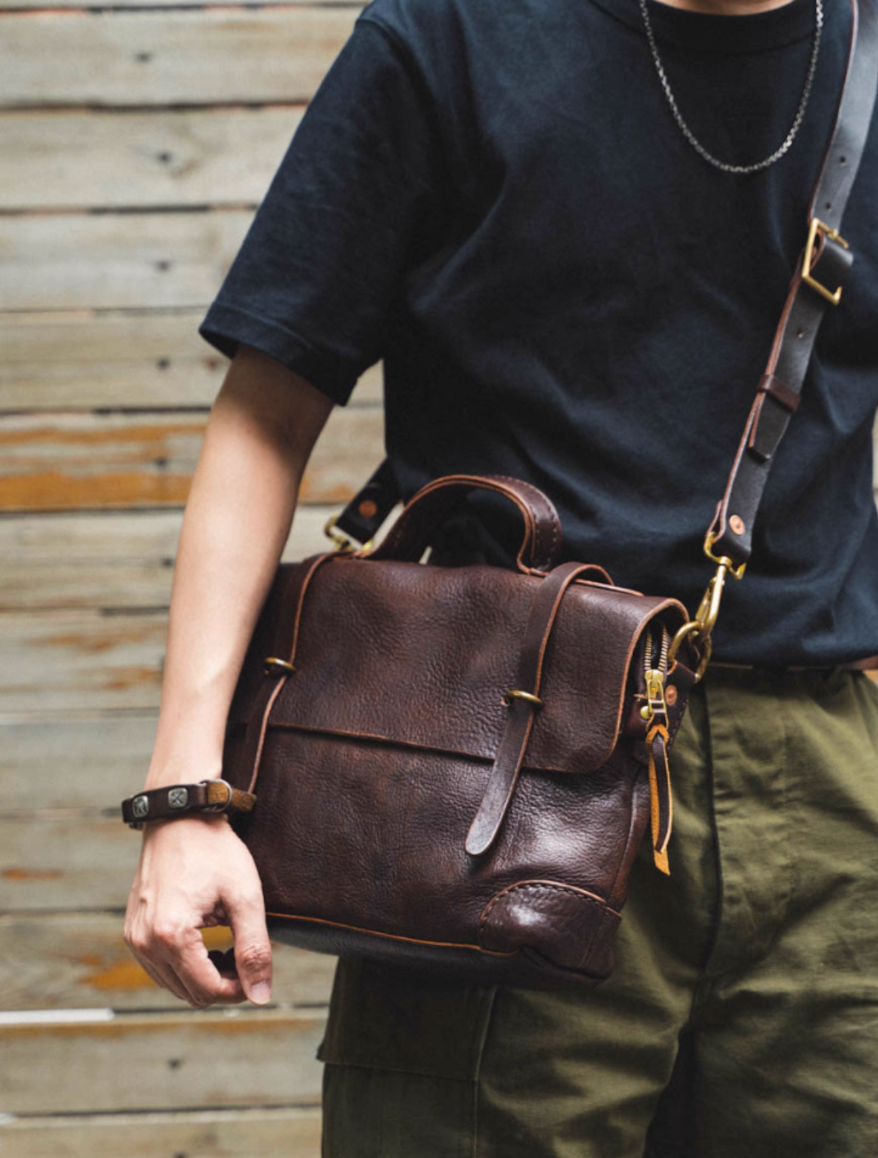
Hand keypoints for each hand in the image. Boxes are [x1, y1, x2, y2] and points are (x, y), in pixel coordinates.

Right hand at [124, 814, 271, 1007]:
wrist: (180, 817)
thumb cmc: (214, 851)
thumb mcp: (244, 896)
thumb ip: (255, 948)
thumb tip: (261, 996)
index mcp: (170, 935)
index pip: (208, 991)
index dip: (240, 989)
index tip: (258, 969)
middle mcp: (144, 943)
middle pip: (191, 994)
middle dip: (224, 983)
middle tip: (245, 953)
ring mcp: (134, 938)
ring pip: (174, 986)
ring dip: (204, 977)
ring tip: (229, 946)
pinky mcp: (132, 932)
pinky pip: (160, 968)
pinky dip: (186, 966)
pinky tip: (207, 942)